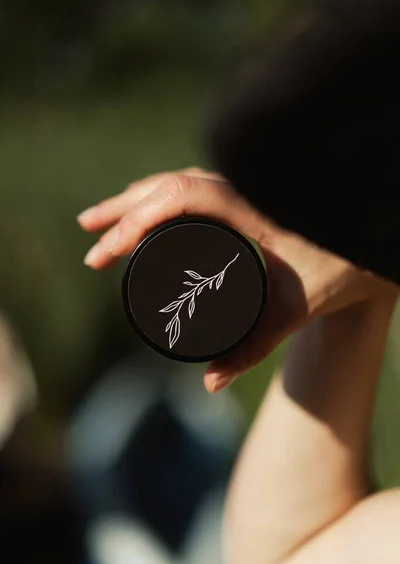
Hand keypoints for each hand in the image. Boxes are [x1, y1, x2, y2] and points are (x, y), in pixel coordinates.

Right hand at [77, 167, 395, 392]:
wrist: (371, 244)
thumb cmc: (340, 269)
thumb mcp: (293, 310)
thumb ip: (252, 348)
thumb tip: (209, 383)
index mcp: (253, 204)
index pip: (180, 197)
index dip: (136, 219)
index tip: (107, 251)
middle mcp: (243, 185)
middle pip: (168, 183)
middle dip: (122, 209)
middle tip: (88, 237)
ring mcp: (241, 185)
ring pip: (176, 180)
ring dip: (135, 199)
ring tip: (99, 223)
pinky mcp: (241, 192)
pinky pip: (189, 185)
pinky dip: (157, 197)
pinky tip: (142, 211)